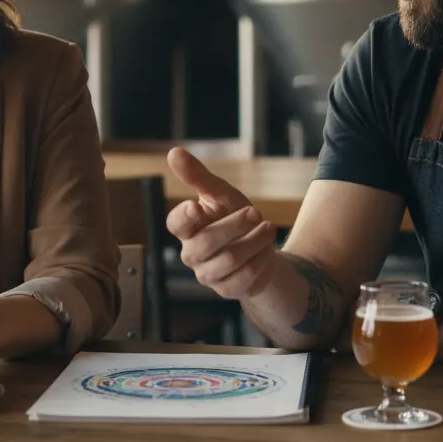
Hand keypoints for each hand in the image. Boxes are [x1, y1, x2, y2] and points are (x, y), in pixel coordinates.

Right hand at [165, 147, 277, 299]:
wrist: (261, 248)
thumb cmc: (235, 217)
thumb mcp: (221, 194)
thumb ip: (198, 176)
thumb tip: (173, 151)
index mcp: (187, 227)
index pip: (175, 224)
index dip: (184, 217)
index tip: (197, 207)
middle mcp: (191, 253)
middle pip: (204, 243)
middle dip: (233, 226)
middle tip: (255, 212)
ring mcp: (207, 274)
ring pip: (227, 260)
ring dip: (253, 242)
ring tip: (268, 228)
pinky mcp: (226, 289)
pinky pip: (242, 277)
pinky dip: (259, 260)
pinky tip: (266, 251)